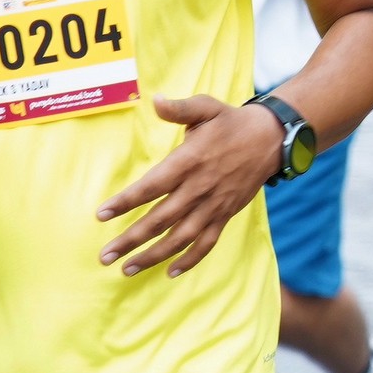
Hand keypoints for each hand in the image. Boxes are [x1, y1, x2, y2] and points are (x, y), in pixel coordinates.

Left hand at [95, 93, 285, 278]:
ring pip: (181, 237)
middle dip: (131, 239)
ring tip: (128, 269)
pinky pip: (207, 243)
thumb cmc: (231, 122)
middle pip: (161, 219)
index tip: (101, 215)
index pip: (152, 186)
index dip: (126, 201)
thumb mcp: (206, 107)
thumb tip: (154, 100)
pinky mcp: (226, 215)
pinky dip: (190, 260)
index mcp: (190, 161)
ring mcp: (214, 205)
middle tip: (105, 255)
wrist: (271, 139)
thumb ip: (179, 108)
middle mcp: (200, 187)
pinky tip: (169, 272)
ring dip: (153, 255)